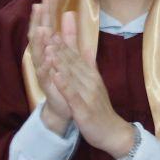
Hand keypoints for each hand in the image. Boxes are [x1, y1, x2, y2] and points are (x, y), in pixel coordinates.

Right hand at [30, 0, 72, 134]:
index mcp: (49, 50)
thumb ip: (69, 34)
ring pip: (38, 55)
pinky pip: (44, 75)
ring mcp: (43, 72)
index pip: (46, 27)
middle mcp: (42, 59)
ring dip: (39, 43)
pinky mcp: (47, 86)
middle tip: (38, 5)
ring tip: (40, 29)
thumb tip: (69, 12)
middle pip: (38, 37)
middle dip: (38, 22)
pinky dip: (46, 66)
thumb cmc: (65, 78)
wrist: (65, 106)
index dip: (46, 12)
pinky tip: (47, 57)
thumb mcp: (69, 53)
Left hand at [48, 11, 133, 159]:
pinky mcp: (84, 108)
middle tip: (46, 29)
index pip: (75, 55)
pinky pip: (72, 94)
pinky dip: (64, 84)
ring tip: (48, 47)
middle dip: (58, 45)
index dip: (62, 41)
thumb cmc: (100, 108)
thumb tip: (86, 45)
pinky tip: (56, 75)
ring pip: (72, 75)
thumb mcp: (95, 82)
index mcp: (91, 75)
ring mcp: (87, 94)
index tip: (50, 26)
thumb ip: (90, 64)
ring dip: (60, 61)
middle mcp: (90, 81)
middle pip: (72, 61)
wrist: (113, 132)